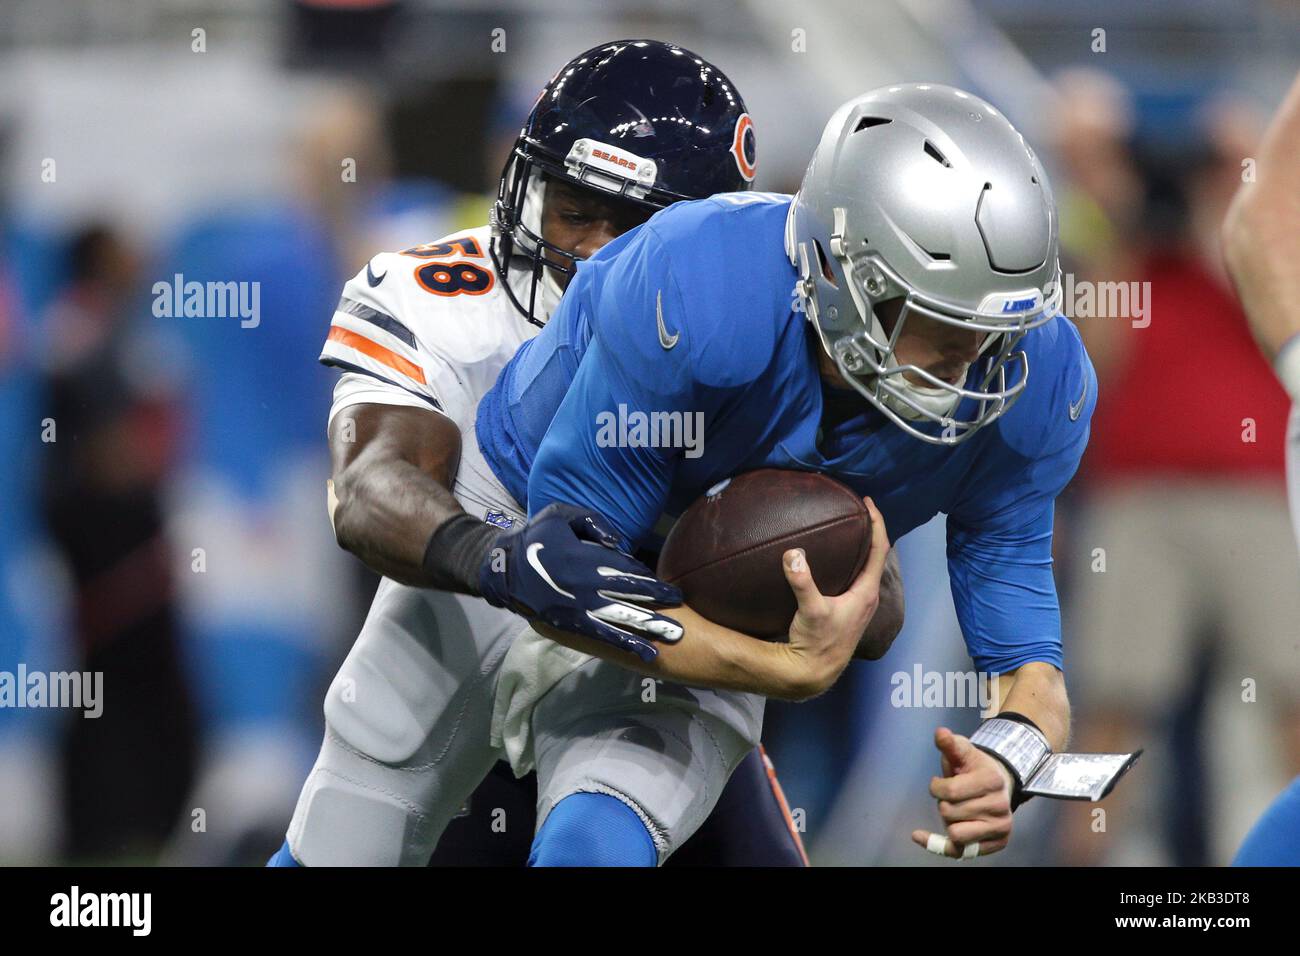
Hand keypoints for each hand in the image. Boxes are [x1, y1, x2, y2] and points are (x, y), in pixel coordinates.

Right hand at [478, 502, 682, 661]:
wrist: (502, 569)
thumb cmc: (536, 536)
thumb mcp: (562, 515)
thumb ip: (593, 522)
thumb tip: (619, 542)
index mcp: (585, 558)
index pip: (627, 570)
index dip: (650, 580)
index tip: (671, 588)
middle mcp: (586, 585)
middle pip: (630, 595)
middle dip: (658, 604)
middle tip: (682, 611)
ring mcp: (579, 607)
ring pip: (621, 618)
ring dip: (648, 627)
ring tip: (674, 636)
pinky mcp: (571, 624)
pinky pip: (602, 636)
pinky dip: (625, 644)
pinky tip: (646, 654)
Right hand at [775, 496, 890, 699]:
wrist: (813, 672)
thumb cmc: (817, 644)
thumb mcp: (809, 611)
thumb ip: (802, 581)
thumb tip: (793, 554)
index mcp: (866, 592)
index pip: (880, 549)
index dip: (877, 523)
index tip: (868, 503)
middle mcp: (867, 597)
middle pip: (877, 555)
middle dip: (870, 530)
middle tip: (858, 509)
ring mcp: (859, 605)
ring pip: (867, 567)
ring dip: (862, 546)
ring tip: (848, 528)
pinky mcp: (848, 610)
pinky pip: (855, 577)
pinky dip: (850, 561)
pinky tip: (835, 558)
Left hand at [911, 727, 1013, 859]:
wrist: (999, 786)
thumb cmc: (974, 768)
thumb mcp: (962, 752)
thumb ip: (949, 744)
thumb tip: (940, 733)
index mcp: (992, 780)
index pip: (949, 791)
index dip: (936, 787)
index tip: (940, 782)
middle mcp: (1000, 806)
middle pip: (949, 812)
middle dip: (944, 803)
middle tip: (953, 797)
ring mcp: (1000, 827)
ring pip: (955, 833)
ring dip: (948, 821)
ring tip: (958, 810)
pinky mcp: (996, 844)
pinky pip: (959, 852)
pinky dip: (938, 845)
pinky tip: (919, 836)